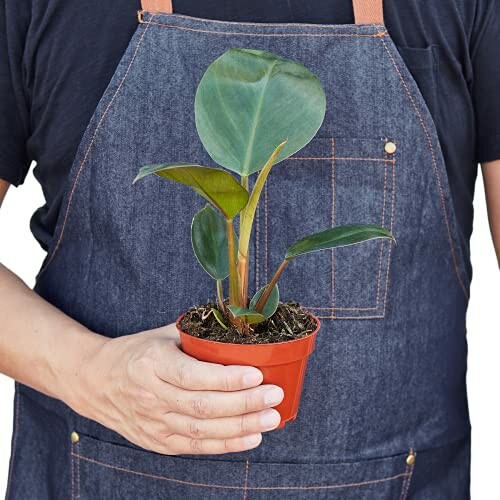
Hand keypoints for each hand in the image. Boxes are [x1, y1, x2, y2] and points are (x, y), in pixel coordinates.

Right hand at [69, 323, 283, 454]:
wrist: (95, 381)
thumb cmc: (136, 352)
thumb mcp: (162, 334)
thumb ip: (197, 332)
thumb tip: (239, 325)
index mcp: (151, 364)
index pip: (193, 375)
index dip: (227, 378)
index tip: (257, 375)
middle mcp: (150, 396)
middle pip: (202, 407)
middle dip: (244, 404)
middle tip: (274, 397)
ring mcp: (152, 423)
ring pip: (201, 431)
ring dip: (240, 427)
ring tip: (270, 419)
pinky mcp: (156, 441)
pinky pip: (195, 447)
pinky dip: (225, 444)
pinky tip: (250, 437)